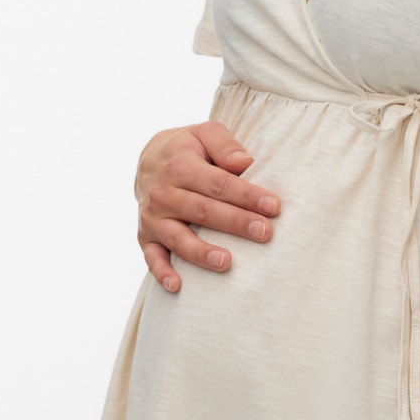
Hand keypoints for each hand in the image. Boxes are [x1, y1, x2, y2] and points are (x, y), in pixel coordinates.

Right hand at [136, 121, 280, 291]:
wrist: (149, 159)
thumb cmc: (189, 148)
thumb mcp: (205, 133)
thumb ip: (225, 145)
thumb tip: (245, 162)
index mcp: (180, 165)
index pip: (218, 183)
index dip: (246, 195)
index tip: (273, 206)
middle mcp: (163, 193)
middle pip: (202, 211)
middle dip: (235, 223)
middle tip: (265, 233)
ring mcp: (153, 217)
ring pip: (178, 238)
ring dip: (201, 252)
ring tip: (227, 262)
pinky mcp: (146, 236)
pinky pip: (152, 257)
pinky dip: (161, 272)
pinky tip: (178, 286)